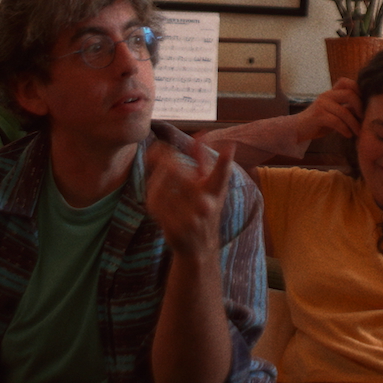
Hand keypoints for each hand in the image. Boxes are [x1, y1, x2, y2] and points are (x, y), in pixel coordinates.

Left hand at [145, 133, 231, 258]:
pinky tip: (155, 192)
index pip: (221, 174)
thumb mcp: (210, 186)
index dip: (225, 160)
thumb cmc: (204, 209)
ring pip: (161, 185)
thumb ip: (204, 160)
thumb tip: (201, 134)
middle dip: (164, 159)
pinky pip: (155, 202)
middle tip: (155, 150)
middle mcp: (206, 204)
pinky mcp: (174, 227)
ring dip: (156, 177)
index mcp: (215, 191)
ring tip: (157, 176)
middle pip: (177, 171)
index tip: (230, 146)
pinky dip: (152, 194)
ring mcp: (190, 217)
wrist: (199, 248)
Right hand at [297, 77, 362, 139]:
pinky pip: (336, 121)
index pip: (346, 82)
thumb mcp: (335, 113)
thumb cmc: (319, 123)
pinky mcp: (318, 116)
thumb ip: (347, 108)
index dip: (358, 89)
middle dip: (360, 108)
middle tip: (364, 120)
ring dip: (354, 124)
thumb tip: (367, 110)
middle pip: (350, 94)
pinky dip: (345, 129)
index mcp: (331, 93)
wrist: (297, 130)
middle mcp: (326, 95)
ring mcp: (321, 104)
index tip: (364, 103)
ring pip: (344, 111)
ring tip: (358, 132)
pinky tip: (348, 135)